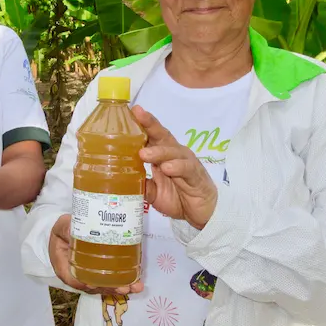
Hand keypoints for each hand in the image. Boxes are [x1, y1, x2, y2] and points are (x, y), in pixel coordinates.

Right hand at [49, 214, 143, 295]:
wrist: (68, 231)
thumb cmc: (63, 230)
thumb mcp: (62, 227)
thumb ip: (66, 228)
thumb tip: (71, 228)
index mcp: (64, 267)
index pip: (74, 280)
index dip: (85, 284)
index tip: (95, 284)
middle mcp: (77, 275)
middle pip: (93, 287)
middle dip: (110, 289)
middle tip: (125, 288)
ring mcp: (90, 275)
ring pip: (104, 286)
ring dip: (120, 287)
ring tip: (136, 287)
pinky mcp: (101, 272)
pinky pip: (110, 280)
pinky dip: (123, 281)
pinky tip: (136, 282)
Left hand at [132, 105, 217, 229]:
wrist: (202, 214)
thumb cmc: (177, 197)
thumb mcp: (154, 194)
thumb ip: (142, 185)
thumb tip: (123, 181)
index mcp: (163, 155)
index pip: (151, 136)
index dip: (142, 123)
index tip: (131, 111)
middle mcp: (175, 155)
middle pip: (163, 136)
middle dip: (150, 125)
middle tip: (138, 116)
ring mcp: (187, 163)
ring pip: (173, 152)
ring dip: (158, 152)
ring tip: (144, 154)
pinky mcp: (197, 176)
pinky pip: (187, 169)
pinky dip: (177, 167)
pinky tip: (167, 168)